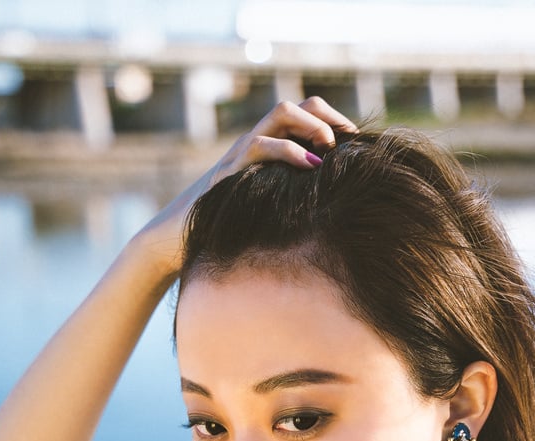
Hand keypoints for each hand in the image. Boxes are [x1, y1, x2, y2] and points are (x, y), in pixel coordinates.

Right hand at [134, 97, 356, 284]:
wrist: (176, 240)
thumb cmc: (226, 232)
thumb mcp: (267, 215)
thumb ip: (291, 204)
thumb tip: (333, 217)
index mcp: (268, 151)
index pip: (307, 115)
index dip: (336, 123)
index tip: (358, 146)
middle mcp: (256, 143)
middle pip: (299, 104)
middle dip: (329, 117)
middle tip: (350, 143)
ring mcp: (241, 153)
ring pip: (281, 113)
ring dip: (313, 126)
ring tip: (330, 150)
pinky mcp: (230, 170)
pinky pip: (262, 146)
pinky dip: (291, 153)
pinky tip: (312, 169)